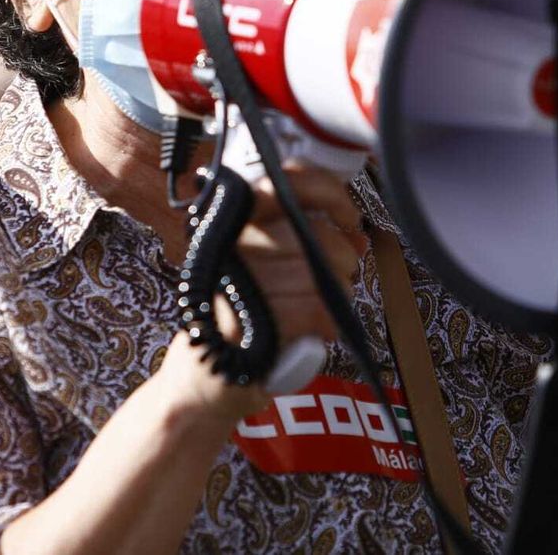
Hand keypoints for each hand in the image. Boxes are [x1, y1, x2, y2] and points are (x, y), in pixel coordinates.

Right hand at [155, 161, 367, 423]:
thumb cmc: (240, 314)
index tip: (348, 216)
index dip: (329, 192)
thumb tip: (356, 235)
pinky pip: (316, 309)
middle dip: (342, 257)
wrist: (201, 378)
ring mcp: (239, 282)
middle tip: (340, 275)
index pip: (285, 180)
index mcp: (230, 218)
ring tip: (324, 306)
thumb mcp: (262, 265)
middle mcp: (229, 242)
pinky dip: (327, 323)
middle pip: (314, 234)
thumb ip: (304, 241)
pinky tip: (317, 330)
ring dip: (337, 293)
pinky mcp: (252, 321)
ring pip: (321, 274)